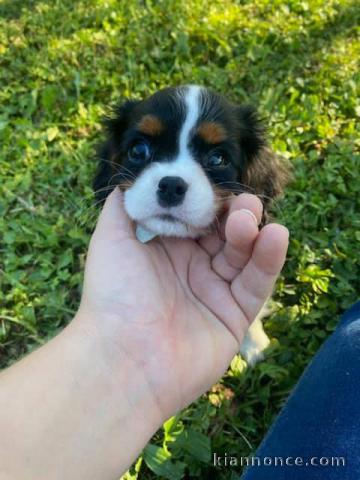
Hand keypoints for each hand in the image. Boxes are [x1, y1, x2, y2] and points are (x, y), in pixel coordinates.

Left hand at [77, 188, 288, 420]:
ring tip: (250, 218)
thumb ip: (123, 204)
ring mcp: (214, 292)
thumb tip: (131, 178)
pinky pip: (256, 284)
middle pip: (224, 234)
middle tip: (241, 202)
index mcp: (167, 250)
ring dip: (251, 233)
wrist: (123, 357)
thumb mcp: (110, 238)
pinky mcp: (235, 316)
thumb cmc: (113, 293)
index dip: (208, 200)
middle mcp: (192, 268)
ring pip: (243, 255)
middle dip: (234, 214)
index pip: (197, 217)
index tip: (216, 183)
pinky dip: (268, 260)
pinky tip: (275, 236)